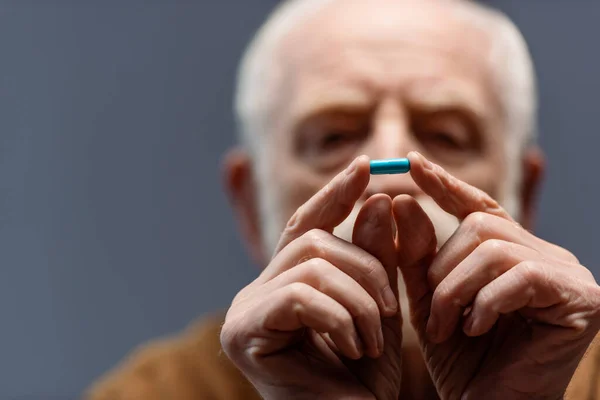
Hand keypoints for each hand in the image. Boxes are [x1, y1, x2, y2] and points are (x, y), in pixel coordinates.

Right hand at [220, 156, 404, 399]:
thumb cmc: (362, 380)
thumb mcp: (378, 310)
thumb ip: (376, 258)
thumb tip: (377, 199)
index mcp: (282, 285)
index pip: (305, 225)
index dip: (334, 195)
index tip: (364, 166)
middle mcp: (254, 293)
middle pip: (311, 241)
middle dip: (365, 268)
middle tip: (390, 310)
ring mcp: (242, 312)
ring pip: (310, 264)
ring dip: (357, 299)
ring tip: (373, 339)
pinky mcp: (241, 333)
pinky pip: (299, 295)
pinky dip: (338, 316)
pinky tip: (353, 347)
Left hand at [399, 151, 599, 399]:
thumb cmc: (462, 360)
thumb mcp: (431, 300)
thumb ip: (417, 254)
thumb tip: (402, 198)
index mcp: (513, 252)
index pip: (479, 206)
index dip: (445, 184)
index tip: (411, 162)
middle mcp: (546, 255)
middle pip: (481, 227)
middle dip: (442, 269)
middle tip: (432, 316)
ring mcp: (569, 275)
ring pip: (494, 248)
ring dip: (457, 289)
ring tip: (448, 327)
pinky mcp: (584, 300)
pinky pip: (521, 275)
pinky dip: (487, 302)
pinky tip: (476, 329)